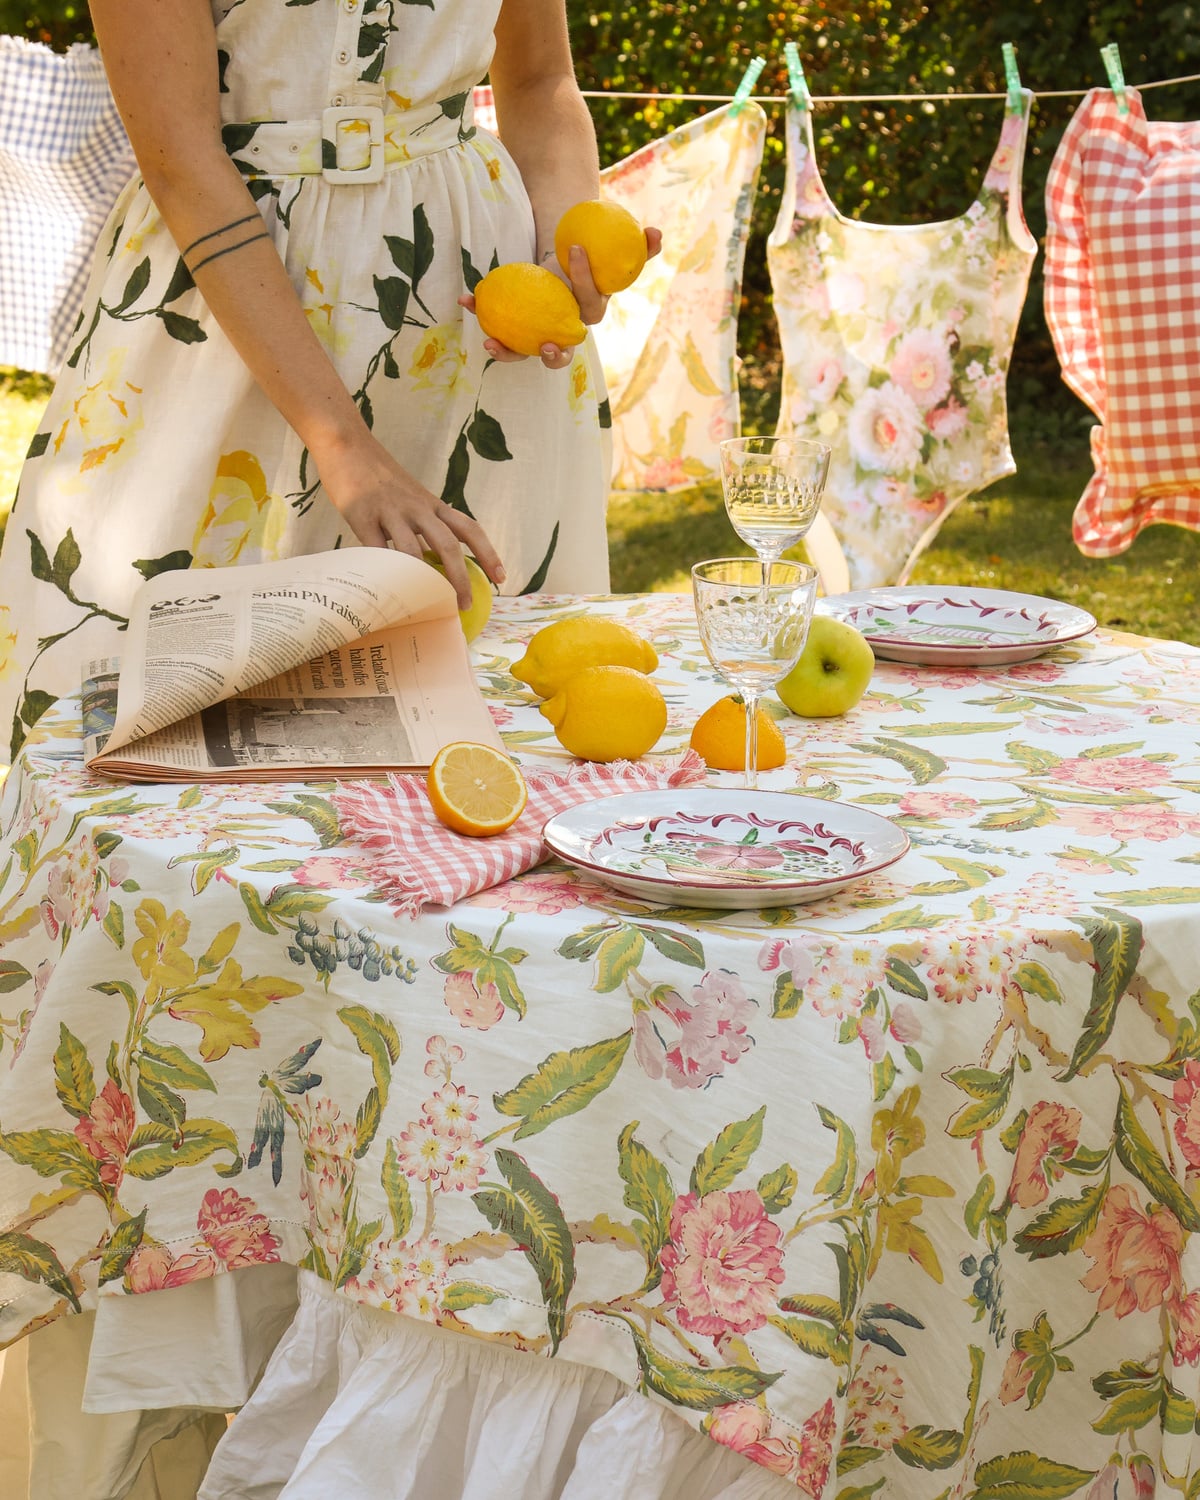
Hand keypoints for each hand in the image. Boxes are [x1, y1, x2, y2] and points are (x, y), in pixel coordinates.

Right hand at [314, 431, 504, 609]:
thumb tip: (433, 563)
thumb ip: (421, 524)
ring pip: (413, 551)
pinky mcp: (362, 515)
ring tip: (426, 606)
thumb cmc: (379, 476)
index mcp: (433, 504)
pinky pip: (376, 549)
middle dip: (459, 578)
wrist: (347, 443)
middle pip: (447, 545)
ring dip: (423, 582)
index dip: (488, 553)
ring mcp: (390, 511)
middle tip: (464, 605)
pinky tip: (387, 591)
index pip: (469, 529)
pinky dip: (384, 572)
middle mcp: (418, 508)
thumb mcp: (410, 497)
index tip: (501, 577)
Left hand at [459, 226, 662, 369]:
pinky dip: (482, 316)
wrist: (562, 255)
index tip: (574, 250)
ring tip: (490, 342)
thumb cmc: (590, 250)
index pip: (591, 305)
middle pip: (564, 352)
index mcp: (590, 311)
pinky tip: (466, 300)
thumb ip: (639, 245)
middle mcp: (566, 330)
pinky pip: (501, 330)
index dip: (586, 282)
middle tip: (546, 345)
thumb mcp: (614, 245)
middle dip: (555, 355)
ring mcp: (539, 334)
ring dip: (509, 353)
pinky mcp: (517, 329)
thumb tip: (655, 232)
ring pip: (526, 351)